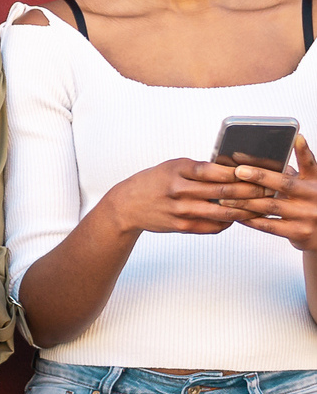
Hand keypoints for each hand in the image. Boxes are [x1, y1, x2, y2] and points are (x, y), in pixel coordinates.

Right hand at [97, 157, 264, 235]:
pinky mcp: (181, 226)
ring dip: (244, 210)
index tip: (256, 172)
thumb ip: (198, 169)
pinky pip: (212, 227)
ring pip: (222, 212)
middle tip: (267, 190)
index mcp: (177, 170)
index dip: (238, 172)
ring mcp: (180, 210)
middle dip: (249, 191)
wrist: (126, 205)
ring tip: (259, 207)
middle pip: (223, 192)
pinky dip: (228, 222)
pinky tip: (236, 218)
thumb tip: (232, 171)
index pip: (214, 170)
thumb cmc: (153, 182)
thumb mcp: (172, 166)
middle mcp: (178, 190)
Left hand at [228, 136, 316, 250]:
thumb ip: (288, 174)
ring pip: (271, 206)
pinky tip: (237, 215)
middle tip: (238, 171)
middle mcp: (314, 197)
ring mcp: (307, 216)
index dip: (303, 150)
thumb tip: (252, 160)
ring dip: (245, 201)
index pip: (310, 163)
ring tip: (226, 198)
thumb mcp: (304, 186)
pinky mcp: (299, 233)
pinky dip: (251, 219)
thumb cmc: (305, 205)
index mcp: (315, 182)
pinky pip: (269, 225)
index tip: (296, 137)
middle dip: (260, 177)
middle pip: (285, 184)